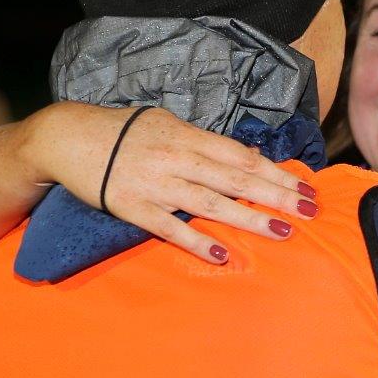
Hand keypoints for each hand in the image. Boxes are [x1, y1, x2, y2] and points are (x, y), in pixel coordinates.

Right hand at [24, 102, 317, 260]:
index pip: (243, 157)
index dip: (277, 172)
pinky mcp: (134, 207)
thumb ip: (201, 141)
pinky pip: (170, 228)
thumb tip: (240, 155)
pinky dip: (197, 241)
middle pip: (237, 179)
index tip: (305, 187)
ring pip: (212, 203)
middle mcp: (178, 158)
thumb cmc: (122, 130)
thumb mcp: (166, 123)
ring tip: (283, 232)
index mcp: (189, 136)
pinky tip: (223, 254)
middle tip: (311, 211)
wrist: (67, 137)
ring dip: (250, 219)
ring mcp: (157, 184)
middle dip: (278, 195)